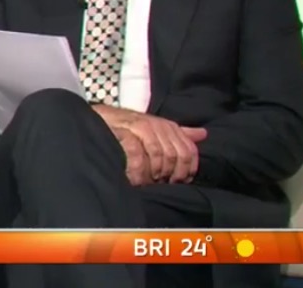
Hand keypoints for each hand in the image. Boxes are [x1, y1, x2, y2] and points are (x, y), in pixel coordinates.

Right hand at [92, 105, 207, 182]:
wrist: (100, 119)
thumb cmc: (129, 127)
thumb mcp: (156, 129)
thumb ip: (179, 134)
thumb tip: (203, 134)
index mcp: (168, 126)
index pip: (188, 151)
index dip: (187, 170)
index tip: (178, 181)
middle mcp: (157, 126)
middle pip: (175, 156)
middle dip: (170, 175)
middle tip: (160, 183)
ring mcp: (140, 128)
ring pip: (160, 157)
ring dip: (153, 174)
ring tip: (146, 181)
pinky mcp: (124, 133)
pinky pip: (139, 156)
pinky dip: (138, 171)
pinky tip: (136, 178)